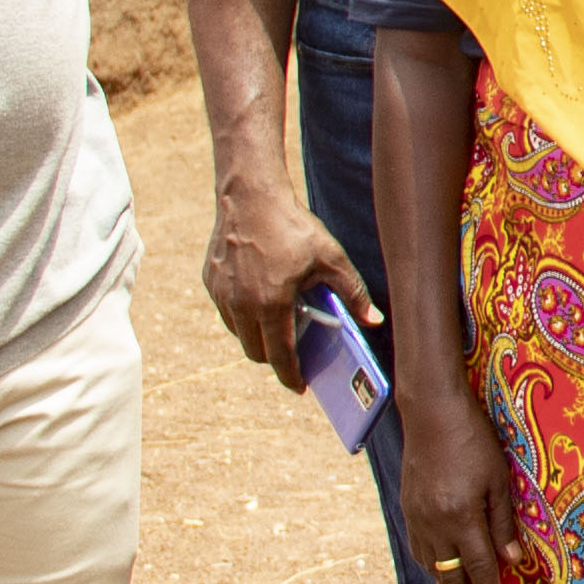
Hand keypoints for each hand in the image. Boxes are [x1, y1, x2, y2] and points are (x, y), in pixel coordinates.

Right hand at [201, 168, 369, 383]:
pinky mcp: (210, 282)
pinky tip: (260, 303)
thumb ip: (353, 293)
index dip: (290, 376)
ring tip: (279, 328)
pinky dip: (243, 317)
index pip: (279, 356)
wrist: (249, 197)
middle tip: (293, 357)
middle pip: (255, 352)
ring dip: (257, 338)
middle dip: (275, 360)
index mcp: (271, 305)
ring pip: (239, 334)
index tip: (299, 386)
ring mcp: (221, 294)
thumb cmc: (292, 227)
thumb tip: (374, 321)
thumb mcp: (331, 258)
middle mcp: (240, 305)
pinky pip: (227, 312)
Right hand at [404, 389, 525, 583]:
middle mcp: (434, 523)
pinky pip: (417, 548)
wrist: (431, 414)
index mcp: (461, 517)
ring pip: (430, 564)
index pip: (478, 567)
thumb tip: (512, 561)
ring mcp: (416, 517)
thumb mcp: (499, 480)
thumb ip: (504, 523)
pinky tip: (442, 566)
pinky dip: (431, 564)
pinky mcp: (407, 508)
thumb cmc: (474, 441)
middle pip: (450, 574)